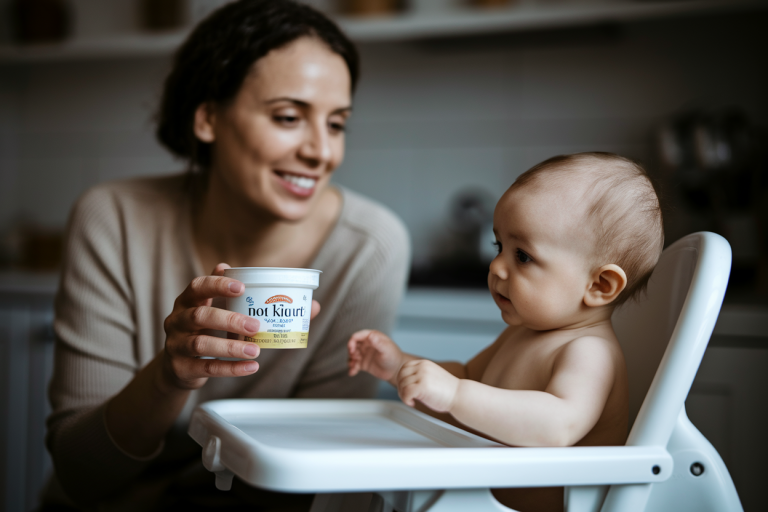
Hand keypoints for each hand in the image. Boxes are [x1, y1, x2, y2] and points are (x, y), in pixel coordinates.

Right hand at [161, 263, 320, 390]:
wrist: (178, 367)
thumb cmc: (209, 332)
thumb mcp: (225, 315)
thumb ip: (257, 305)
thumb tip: (313, 306)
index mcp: (189, 301)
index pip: (197, 286)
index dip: (217, 284)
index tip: (241, 286)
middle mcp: (177, 320)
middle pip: (199, 316)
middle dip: (229, 319)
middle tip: (255, 325)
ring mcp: (176, 345)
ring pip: (200, 344)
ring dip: (230, 347)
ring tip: (255, 351)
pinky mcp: (181, 368)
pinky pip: (206, 368)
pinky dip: (230, 368)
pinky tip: (250, 367)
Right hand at [347, 329, 403, 383]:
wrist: (397, 370)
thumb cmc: (394, 357)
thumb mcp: (386, 350)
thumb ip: (379, 343)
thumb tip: (370, 335)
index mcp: (372, 337)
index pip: (358, 336)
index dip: (352, 341)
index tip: (351, 350)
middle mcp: (367, 344)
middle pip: (352, 345)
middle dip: (350, 351)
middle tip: (354, 358)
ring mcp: (364, 354)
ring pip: (352, 355)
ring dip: (350, 360)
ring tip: (353, 367)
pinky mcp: (364, 363)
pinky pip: (354, 365)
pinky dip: (352, 368)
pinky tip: (352, 373)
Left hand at [397, 360, 459, 412]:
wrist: (460, 396)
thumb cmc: (447, 391)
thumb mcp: (431, 376)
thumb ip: (419, 376)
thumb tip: (403, 382)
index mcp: (424, 363)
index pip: (404, 367)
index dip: (402, 379)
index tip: (406, 388)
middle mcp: (422, 367)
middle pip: (401, 375)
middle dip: (401, 387)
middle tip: (407, 396)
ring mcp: (422, 375)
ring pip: (402, 385)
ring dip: (404, 395)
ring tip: (412, 401)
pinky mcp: (422, 386)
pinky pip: (406, 392)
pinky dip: (406, 400)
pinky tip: (413, 403)